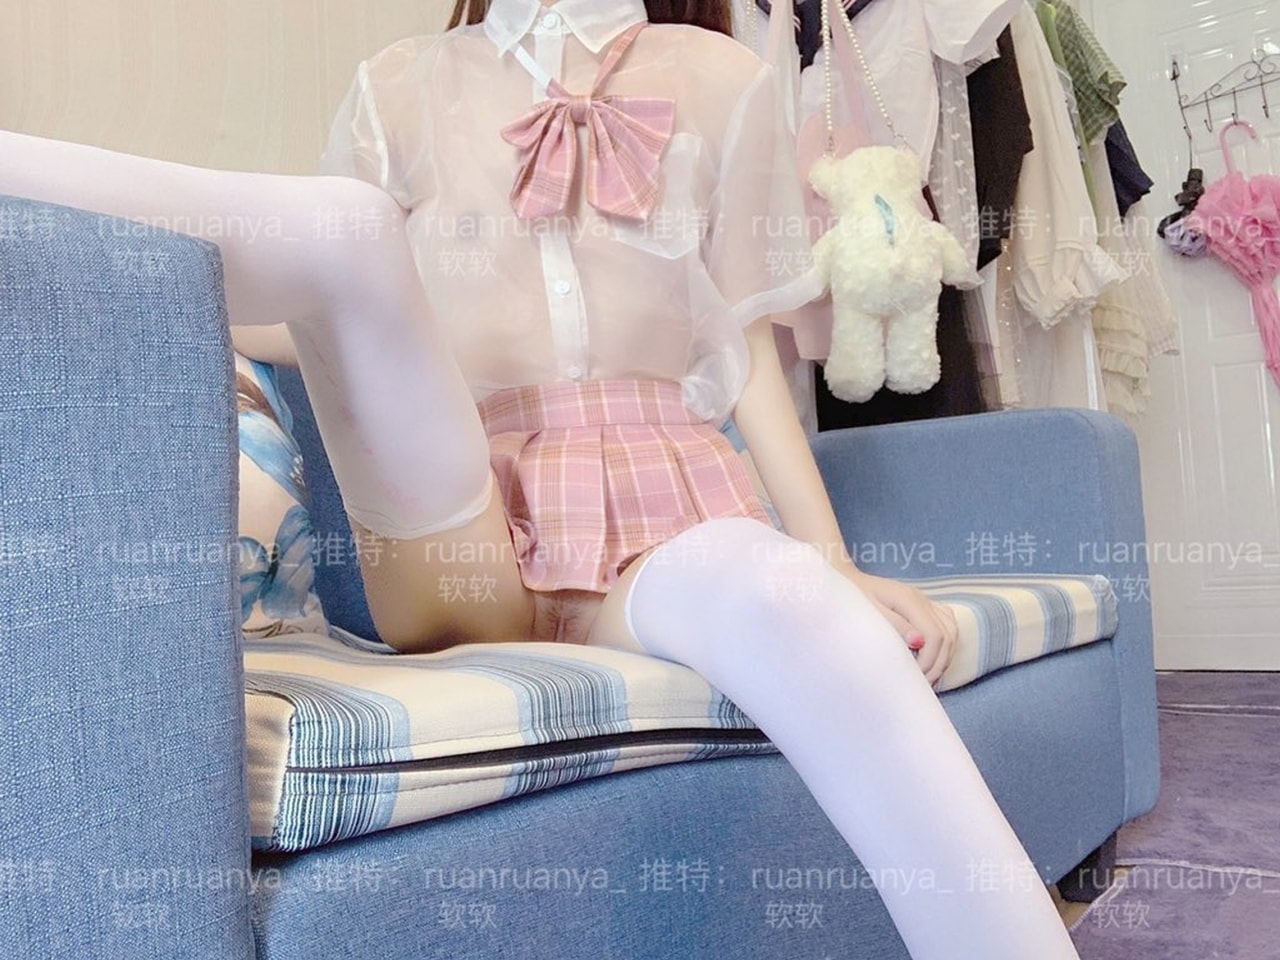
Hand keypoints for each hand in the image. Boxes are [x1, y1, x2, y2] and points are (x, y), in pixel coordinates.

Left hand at [840, 567, 957, 686]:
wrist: (845, 582)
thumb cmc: (852, 599)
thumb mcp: (867, 613)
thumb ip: (894, 625)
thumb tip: (919, 642)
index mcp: (908, 599)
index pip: (935, 635)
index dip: (930, 660)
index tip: (916, 677)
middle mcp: (921, 599)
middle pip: (947, 635)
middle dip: (938, 663)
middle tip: (923, 683)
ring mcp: (924, 601)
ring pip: (951, 631)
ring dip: (944, 656)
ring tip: (929, 675)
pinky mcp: (924, 605)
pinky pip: (947, 624)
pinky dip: (945, 643)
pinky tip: (933, 658)